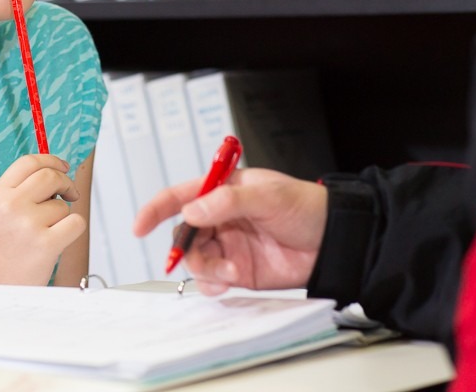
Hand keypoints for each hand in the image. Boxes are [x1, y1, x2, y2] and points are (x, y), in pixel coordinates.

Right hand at [0, 154, 84, 290]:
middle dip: (65, 183)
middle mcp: (11, 205)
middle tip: (69, 194)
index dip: (51, 160)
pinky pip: (76, 223)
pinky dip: (73, 230)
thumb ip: (18, 192)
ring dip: (61, 218)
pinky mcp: (46, 244)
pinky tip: (57, 242)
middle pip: (51, 176)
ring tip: (43, 236)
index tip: (63, 166)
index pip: (29, 162)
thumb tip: (55, 175)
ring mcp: (28, 224)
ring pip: (63, 206)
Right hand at [133, 168, 327, 295]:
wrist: (335, 242)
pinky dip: (213, 284)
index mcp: (223, 190)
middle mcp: (221, 218)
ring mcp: (229, 245)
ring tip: (230, 272)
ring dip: (205, 268)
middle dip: (184, 248)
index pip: (181, 196)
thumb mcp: (268, 196)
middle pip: (184, 233)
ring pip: (196, 259)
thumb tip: (192, 211)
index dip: (156, 209)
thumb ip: (228, 202)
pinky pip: (213, 279)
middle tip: (195, 257)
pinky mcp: (239, 270)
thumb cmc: (306, 207)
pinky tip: (228, 282)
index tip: (140, 226)